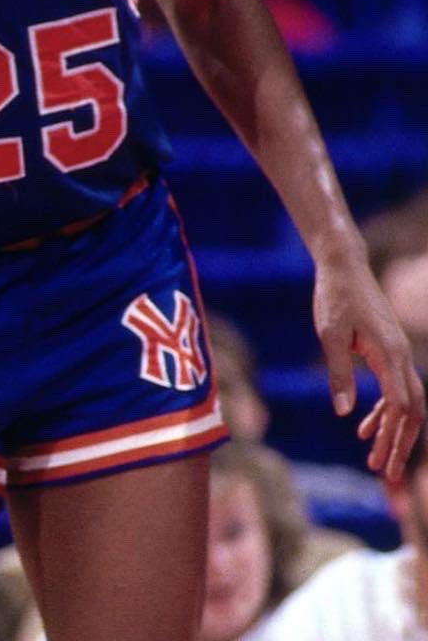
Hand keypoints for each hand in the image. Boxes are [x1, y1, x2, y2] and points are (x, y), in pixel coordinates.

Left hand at [313, 250, 424, 479]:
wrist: (343, 266)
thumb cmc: (335, 297)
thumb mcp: (330, 334)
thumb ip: (338, 372)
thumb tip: (344, 414)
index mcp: (391, 355)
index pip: (402, 407)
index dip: (394, 438)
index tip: (384, 464)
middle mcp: (402, 358)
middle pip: (411, 412)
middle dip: (401, 445)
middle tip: (388, 476)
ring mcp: (398, 355)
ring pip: (405, 404)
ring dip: (393, 432)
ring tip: (375, 461)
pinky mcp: (387, 352)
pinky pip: (393, 390)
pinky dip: (382, 411)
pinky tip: (362, 428)